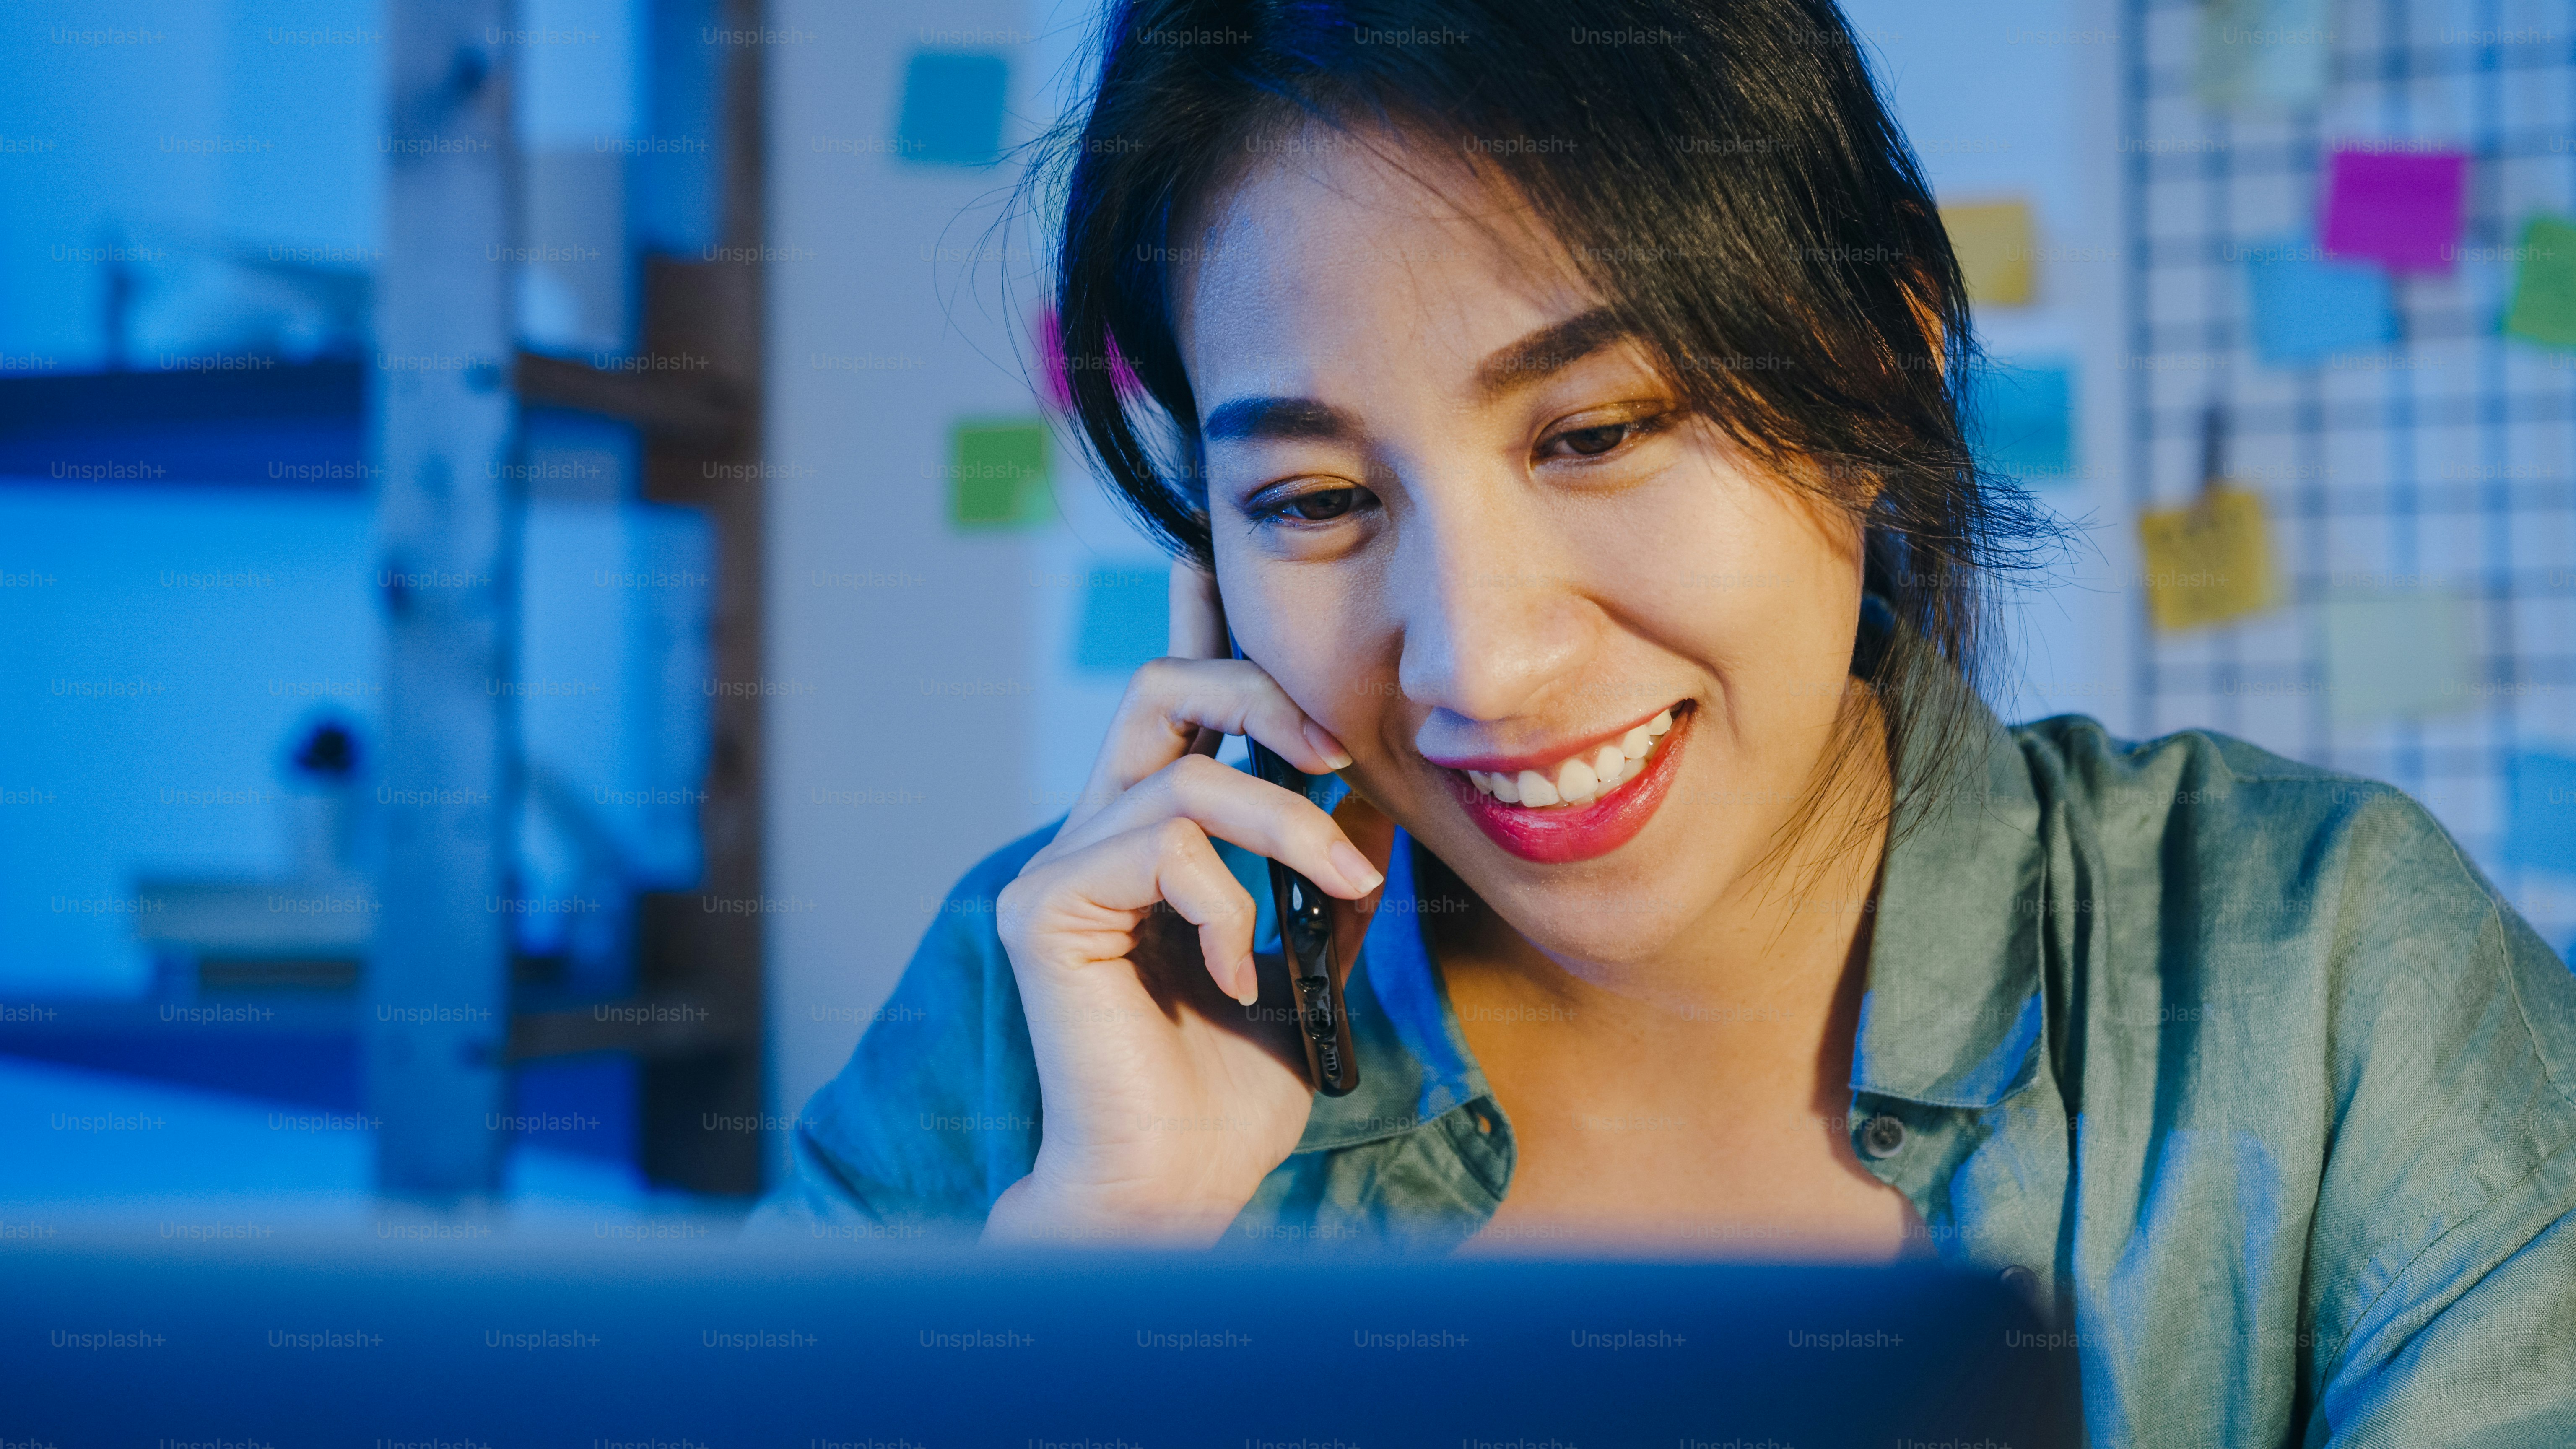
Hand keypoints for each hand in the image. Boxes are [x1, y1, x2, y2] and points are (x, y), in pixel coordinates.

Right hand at [983, 563, 1393, 1246]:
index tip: (1213, 551)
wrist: (1172, 1188)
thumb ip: (1327, 872)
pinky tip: (1239, 969)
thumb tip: (1372, 793)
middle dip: (1258, 691)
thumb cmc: (1232, 1088)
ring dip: (1284, 825)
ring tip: (1336, 900)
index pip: (1173, 702)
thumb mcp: (1310, 957)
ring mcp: (1059, 868)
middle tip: (1334, 751)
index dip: (1197, 620)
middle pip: (1161, 687)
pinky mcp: (1045, 909)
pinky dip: (1223, 900)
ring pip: (1182, 773)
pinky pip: (1155, 845)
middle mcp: (1093, 835)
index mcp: (1150, 838)